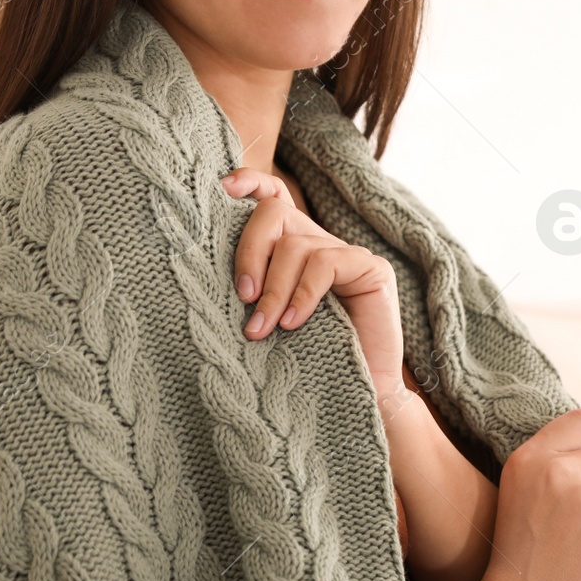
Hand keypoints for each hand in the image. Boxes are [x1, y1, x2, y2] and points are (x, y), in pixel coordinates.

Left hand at [221, 167, 404, 391]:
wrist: (359, 397)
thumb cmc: (306, 365)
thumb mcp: (268, 321)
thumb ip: (251, 292)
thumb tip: (207, 274)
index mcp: (292, 251)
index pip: (272, 198)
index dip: (249, 183)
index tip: (221, 190)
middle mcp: (319, 244)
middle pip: (275, 212)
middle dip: (249, 251)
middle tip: (242, 296)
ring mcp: (347, 254)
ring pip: (296, 244)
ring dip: (273, 289)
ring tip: (264, 329)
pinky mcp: (372, 269)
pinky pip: (325, 264)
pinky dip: (303, 294)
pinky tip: (294, 323)